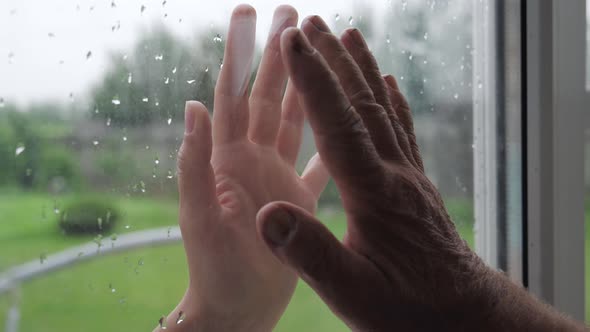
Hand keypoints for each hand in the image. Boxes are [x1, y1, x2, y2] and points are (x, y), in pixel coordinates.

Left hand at [158, 6, 327, 331]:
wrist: (235, 306)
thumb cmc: (213, 268)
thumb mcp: (200, 216)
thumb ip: (195, 163)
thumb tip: (193, 104)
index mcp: (228, 158)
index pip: (233, 94)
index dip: (240, 52)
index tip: (249, 14)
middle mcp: (252, 160)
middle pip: (267, 96)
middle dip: (278, 54)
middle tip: (292, 13)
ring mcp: (275, 177)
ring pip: (292, 121)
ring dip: (304, 88)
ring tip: (316, 55)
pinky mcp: (295, 198)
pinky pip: (315, 162)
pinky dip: (327, 141)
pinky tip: (342, 123)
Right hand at [256, 16, 493, 330]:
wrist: (464, 317)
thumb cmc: (408, 309)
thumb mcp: (353, 294)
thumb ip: (310, 253)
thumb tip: (267, 215)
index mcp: (375, 195)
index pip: (340, 125)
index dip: (315, 81)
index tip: (294, 42)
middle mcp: (396, 174)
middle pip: (364, 104)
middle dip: (334, 61)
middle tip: (312, 24)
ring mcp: (410, 176)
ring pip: (385, 110)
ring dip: (363, 70)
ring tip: (349, 36)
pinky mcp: (417, 185)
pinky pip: (403, 130)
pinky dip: (391, 100)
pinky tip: (388, 84)